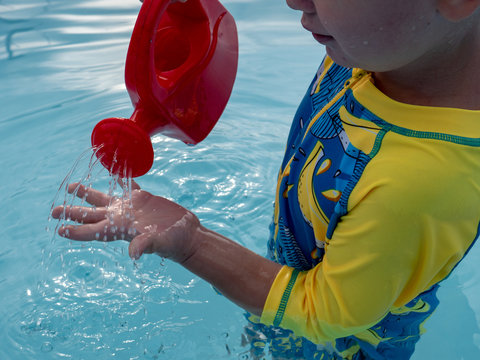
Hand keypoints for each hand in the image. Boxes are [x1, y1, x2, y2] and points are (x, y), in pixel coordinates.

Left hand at [51, 182, 200, 261]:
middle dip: (73, 212)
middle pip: (91, 214)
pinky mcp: (143, 199)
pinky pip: (127, 187)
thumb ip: (145, 244)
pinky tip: (113, 173)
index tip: (59, 229)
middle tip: (54, 210)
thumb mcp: (159, 243)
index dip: (76, 231)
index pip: (93, 230)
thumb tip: (133, 254)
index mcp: (121, 229)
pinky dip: (120, 180)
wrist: (187, 235)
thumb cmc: (173, 242)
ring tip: (72, 187)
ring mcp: (131, 208)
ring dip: (88, 193)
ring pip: (104, 199)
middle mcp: (121, 218)